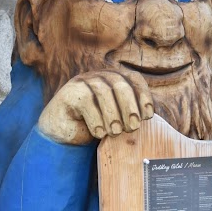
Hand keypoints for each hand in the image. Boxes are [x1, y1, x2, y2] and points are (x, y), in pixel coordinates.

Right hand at [38, 70, 153, 144]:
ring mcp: (84, 81)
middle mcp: (100, 76)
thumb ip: (130, 115)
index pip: (134, 79)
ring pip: (103, 92)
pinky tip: (99, 134)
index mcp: (115, 80)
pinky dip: (96, 119)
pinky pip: (86, 101)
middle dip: (130, 107)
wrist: (64, 134)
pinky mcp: (70, 92)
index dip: (143, 95)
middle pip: (120, 84)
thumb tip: (147, 116)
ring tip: (115, 133)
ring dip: (113, 115)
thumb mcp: (116, 120)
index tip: (147, 116)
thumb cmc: (94, 126)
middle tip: (133, 128)